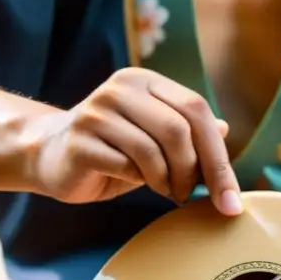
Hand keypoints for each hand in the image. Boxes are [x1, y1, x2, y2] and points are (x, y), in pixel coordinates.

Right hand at [26, 67, 242, 214]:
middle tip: (191, 195)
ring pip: (152, 150)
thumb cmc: (114, 149)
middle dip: (195, 172)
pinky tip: (135, 183)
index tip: (230, 198)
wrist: (50, 155)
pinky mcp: (79, 140)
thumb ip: (188, 132)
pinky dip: (139, 182)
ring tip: (166, 191)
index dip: (218, 155)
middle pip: (178, 129)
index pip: (196, 109)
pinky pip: (125, 167)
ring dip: (167, 181)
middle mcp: (121, 89)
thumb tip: (224, 129)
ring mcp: (97, 112)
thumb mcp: (155, 137)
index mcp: (146, 81)